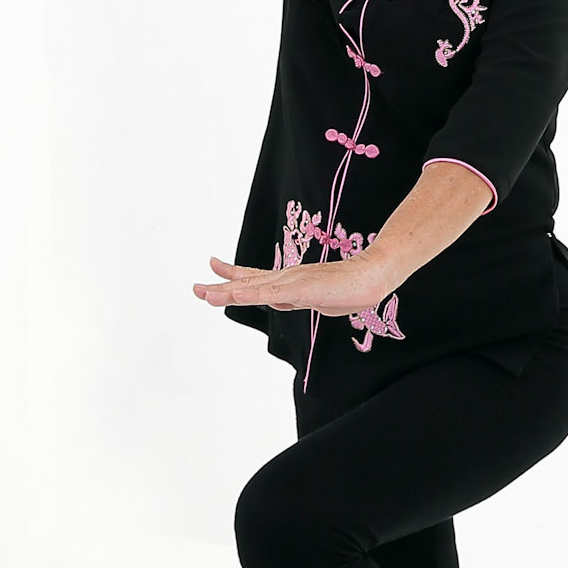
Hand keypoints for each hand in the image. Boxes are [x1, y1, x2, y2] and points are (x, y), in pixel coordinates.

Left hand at [193, 247, 399, 315]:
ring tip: (205, 294)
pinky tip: (235, 295)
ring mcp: (293, 282)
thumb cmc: (350, 288)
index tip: (211, 265)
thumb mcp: (316, 299)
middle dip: (219, 286)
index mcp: (288, 281)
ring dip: (228, 291)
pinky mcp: (302, 289)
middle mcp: (286, 278)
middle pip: (247, 282)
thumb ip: (295, 300)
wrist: (373, 275)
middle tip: (194, 288)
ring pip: (254, 288)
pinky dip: (251, 294)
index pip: (254, 276)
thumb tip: (279, 302)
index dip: (231, 273)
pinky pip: (272, 293)